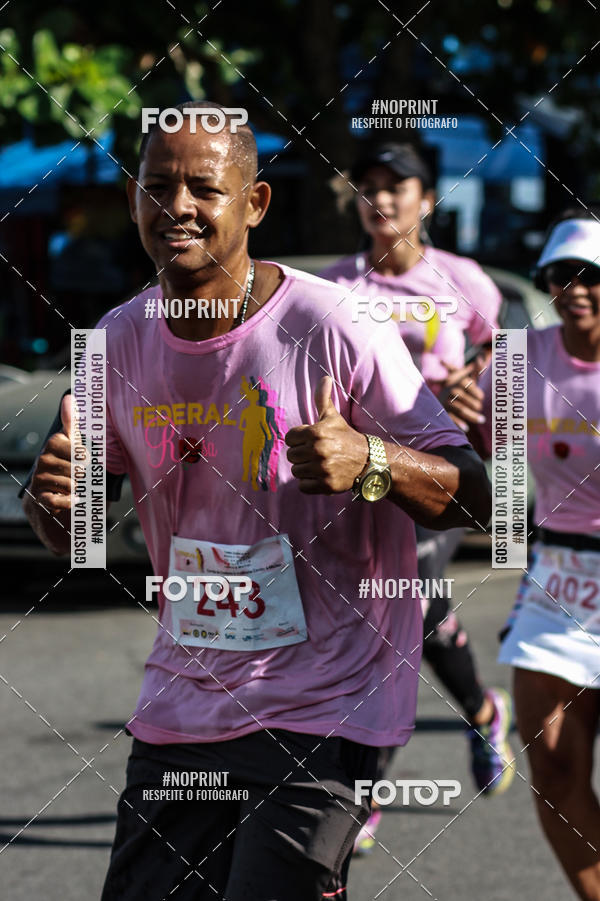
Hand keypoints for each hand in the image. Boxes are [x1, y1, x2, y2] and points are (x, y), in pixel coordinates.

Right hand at [29, 394, 75, 515]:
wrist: (50, 492)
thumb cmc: (65, 463)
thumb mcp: (71, 441)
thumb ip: (72, 422)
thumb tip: (69, 397)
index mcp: (53, 444)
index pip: (75, 449)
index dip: (82, 456)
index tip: (85, 460)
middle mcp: (43, 459)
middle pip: (75, 468)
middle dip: (81, 474)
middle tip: (79, 475)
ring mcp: (39, 478)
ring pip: (68, 484)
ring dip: (76, 487)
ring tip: (74, 486)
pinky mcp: (39, 497)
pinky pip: (57, 500)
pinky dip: (68, 501)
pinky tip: (74, 499)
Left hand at [285, 376, 368, 493]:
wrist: (368, 461)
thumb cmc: (345, 437)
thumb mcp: (333, 417)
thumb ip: (323, 398)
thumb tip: (325, 378)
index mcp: (316, 432)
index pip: (289, 438)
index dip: (299, 440)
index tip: (311, 441)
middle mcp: (318, 450)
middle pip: (291, 456)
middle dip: (302, 455)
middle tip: (317, 454)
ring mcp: (322, 469)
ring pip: (296, 471)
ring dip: (306, 470)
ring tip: (320, 464)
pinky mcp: (326, 485)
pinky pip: (303, 486)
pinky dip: (310, 483)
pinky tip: (322, 476)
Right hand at [438, 360, 485, 431]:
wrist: (436, 394)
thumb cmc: (457, 385)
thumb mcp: (464, 377)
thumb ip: (474, 370)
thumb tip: (481, 360)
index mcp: (455, 380)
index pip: (467, 385)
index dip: (476, 391)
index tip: (482, 397)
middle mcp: (449, 390)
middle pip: (464, 397)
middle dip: (475, 404)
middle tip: (481, 408)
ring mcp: (445, 401)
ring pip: (460, 409)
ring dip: (472, 415)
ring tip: (482, 420)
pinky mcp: (441, 411)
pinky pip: (450, 418)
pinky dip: (458, 424)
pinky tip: (466, 429)